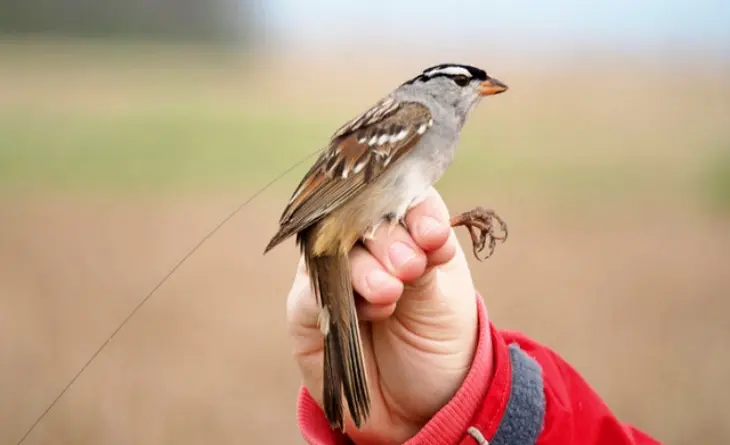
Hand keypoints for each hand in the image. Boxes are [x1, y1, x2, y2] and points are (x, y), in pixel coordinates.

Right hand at [286, 187, 489, 443]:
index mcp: (405, 228)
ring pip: (335, 248)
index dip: (414, 210)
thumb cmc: (439, 339)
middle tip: (410, 267)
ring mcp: (330, 269)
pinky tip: (374, 308)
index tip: (431, 234)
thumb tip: (421, 230)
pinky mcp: (305, 306)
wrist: (421, 402)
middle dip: (389, 239)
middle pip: (362, 216)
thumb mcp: (444, 296)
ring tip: (390, 293)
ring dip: (366, 268)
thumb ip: (428, 260)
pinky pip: (311, 290)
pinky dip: (341, 295)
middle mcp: (363, 242)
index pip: (401, 197)